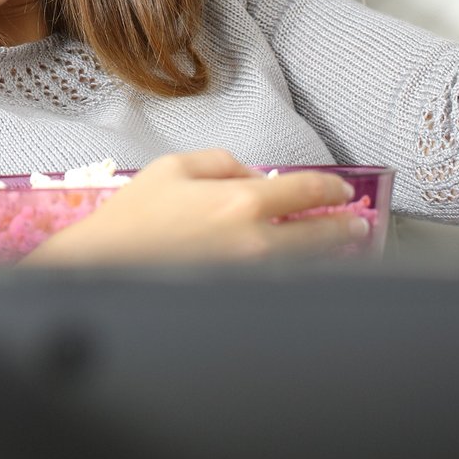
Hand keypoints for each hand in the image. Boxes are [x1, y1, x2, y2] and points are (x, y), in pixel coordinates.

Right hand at [25, 150, 366, 264]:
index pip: (305, 194)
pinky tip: (296, 266)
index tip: (342, 192)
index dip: (331, 191)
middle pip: (317, 237)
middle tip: (356, 226)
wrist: (102, 267)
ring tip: (335, 246)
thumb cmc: (134, 216)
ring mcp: (247, 275)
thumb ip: (224, 163)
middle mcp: (253, 242)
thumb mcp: (174, 167)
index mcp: (240, 202)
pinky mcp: (234, 295)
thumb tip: (256, 177)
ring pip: (303, 265)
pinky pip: (277, 281)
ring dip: (323, 254)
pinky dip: (293, 272)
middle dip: (342, 229)